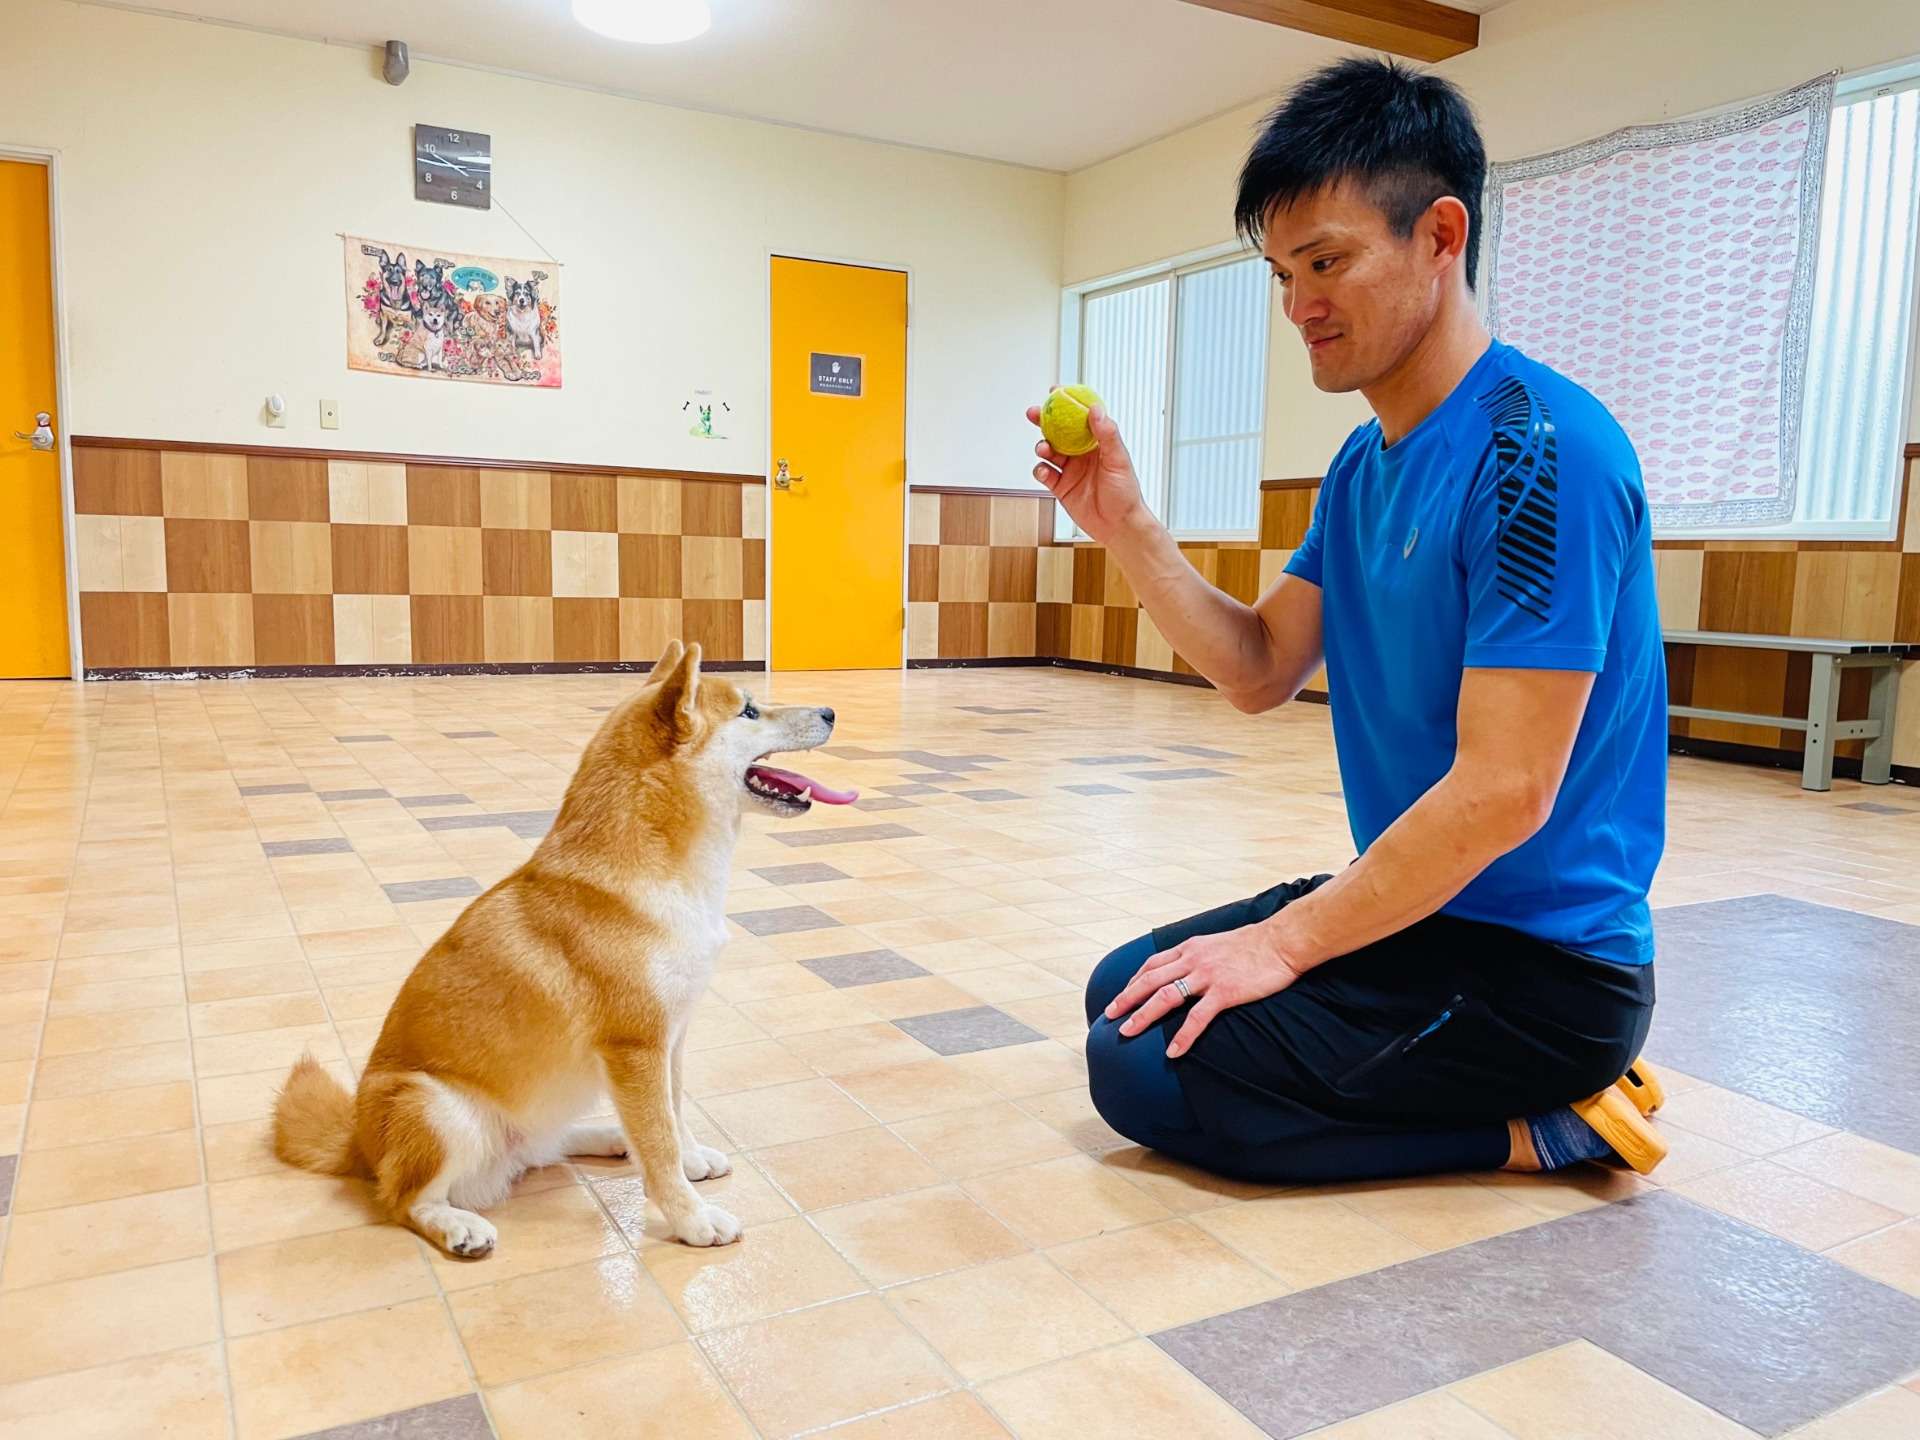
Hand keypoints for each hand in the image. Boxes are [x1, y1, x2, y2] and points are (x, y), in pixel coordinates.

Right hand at [1027, 393, 1146, 546]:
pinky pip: (1045, 474)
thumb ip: (1107, 434)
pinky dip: (1040, 470)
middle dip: (1044, 421)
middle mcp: (1081, 454)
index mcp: (1097, 443)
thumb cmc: (1126, 493)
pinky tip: (1044, 471)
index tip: (1055, 391)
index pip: (1079, 417)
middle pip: (1058, 431)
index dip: (1066, 403)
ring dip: (1042, 446)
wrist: (1120, 525)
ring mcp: (1070, 470)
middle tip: (1034, 413)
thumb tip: (1096, 409)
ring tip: (1044, 448)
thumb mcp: (1119, 460)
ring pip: (1048, 451)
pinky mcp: (1061, 487)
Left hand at [1102, 921, 1307, 1058]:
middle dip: (1126, 998)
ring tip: (1127, 1033)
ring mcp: (1207, 975)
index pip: (1152, 964)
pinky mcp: (1225, 992)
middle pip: (1149, 979)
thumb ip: (1201, 954)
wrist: (1283, 940)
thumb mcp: (1218, 943)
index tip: (1121, 995)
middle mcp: (1192, 959)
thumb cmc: (1255, 944)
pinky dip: (1183, 1036)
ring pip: (1165, 996)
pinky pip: (1197, 1017)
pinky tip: (1172, 1051)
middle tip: (1109, 1015)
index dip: (1133, 981)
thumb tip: (1190, 967)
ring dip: (1143, 1016)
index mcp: (1190, 947)